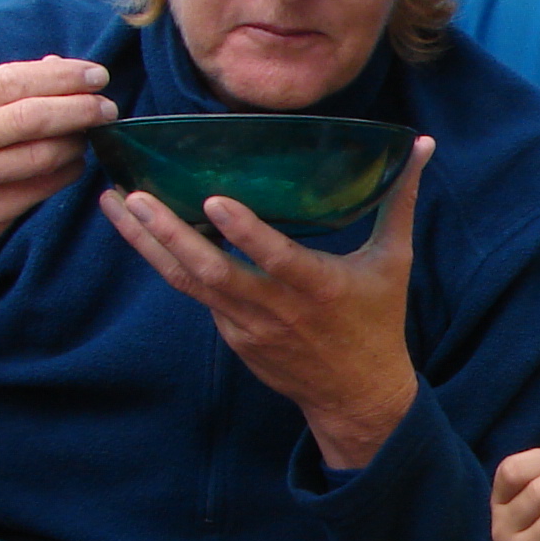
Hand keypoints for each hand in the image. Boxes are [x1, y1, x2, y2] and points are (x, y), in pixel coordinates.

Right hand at [0, 57, 119, 313]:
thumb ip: (3, 90)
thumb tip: (60, 64)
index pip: (13, 79)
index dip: (62, 76)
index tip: (98, 75)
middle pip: (31, 116)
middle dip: (80, 108)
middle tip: (108, 107)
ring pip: (42, 154)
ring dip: (77, 143)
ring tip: (91, 136)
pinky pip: (42, 187)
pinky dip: (68, 172)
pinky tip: (76, 163)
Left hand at [101, 138, 431, 470]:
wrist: (356, 395)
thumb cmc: (377, 320)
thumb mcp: (394, 261)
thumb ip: (401, 201)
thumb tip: (423, 145)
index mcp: (319, 287)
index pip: (276, 259)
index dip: (245, 233)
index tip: (213, 201)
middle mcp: (276, 309)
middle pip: (212, 272)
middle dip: (171, 235)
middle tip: (136, 196)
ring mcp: (246, 325)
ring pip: (188, 282)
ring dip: (148, 244)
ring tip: (116, 204)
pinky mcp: (231, 335)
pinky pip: (194, 292)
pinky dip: (165, 261)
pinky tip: (140, 229)